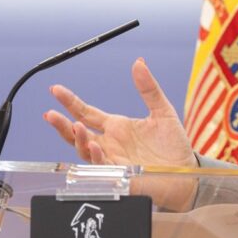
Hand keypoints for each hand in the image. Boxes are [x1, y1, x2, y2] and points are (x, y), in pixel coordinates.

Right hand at [44, 58, 196, 169]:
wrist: (187, 172)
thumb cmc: (174, 145)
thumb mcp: (163, 111)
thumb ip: (149, 89)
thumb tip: (139, 63)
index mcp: (117, 127)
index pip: (86, 113)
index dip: (70, 102)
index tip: (56, 90)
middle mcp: (110, 143)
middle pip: (78, 133)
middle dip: (62, 125)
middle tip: (50, 114)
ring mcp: (113, 159)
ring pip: (86, 151)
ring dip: (79, 139)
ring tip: (75, 126)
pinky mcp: (121, 174)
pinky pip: (103, 166)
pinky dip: (98, 156)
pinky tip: (96, 146)